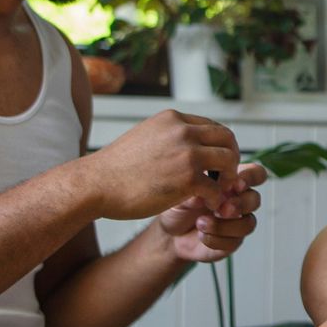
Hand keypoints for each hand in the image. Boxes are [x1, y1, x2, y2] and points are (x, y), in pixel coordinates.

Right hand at [85, 110, 239, 219]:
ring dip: (228, 178)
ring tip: (218, 192)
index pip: (213, 126)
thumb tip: (184, 142)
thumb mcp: (145, 137)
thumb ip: (168, 136)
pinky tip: (208, 206)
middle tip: (225, 177)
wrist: (96, 184)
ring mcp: (188, 154)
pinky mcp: (188, 179)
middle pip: (228, 138)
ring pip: (229, 160)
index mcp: (173, 120)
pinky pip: (218, 188)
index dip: (219, 146)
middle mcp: (183, 132)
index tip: (216, 163)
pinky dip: (217, 199)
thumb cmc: (115, 167)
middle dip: (231, 158)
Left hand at [157, 162, 266, 263]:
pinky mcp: (232, 242)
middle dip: (240, 204)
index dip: (251, 177)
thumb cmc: (179, 208)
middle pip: (255, 199)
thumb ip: (194, 190)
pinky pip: (235, 241)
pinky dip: (216, 239)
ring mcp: (237, 223)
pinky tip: (202, 235)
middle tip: (222, 209)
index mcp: (231, 183)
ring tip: (201, 223)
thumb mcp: (181, 194)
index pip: (255, 174)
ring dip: (225, 225)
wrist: (170, 234)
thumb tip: (206, 193)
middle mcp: (238, 201)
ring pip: (249, 223)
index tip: (235, 184)